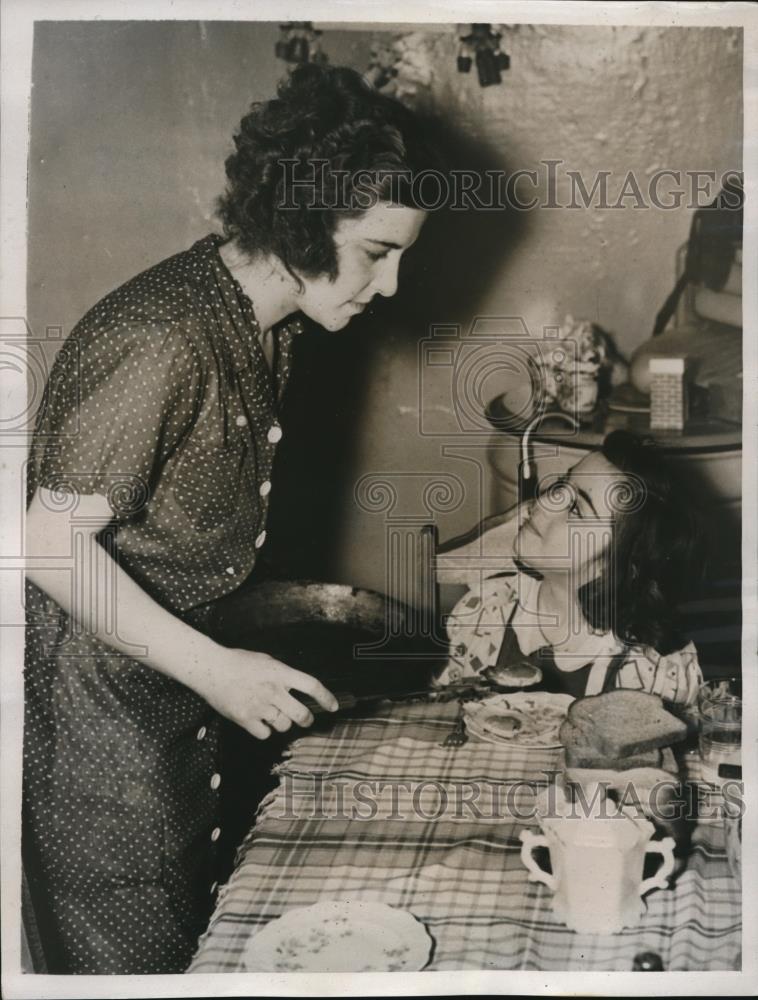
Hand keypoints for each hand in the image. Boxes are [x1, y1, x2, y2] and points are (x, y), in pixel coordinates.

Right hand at [195, 648, 338, 738]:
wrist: (211, 669)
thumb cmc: (238, 662)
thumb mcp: (267, 661)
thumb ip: (283, 674)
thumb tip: (298, 688)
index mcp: (280, 672)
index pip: (312, 686)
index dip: (326, 698)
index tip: (334, 706)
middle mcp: (273, 690)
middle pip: (302, 714)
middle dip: (307, 719)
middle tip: (306, 719)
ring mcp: (260, 706)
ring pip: (284, 726)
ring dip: (283, 723)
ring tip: (273, 714)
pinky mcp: (246, 719)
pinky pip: (265, 734)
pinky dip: (265, 731)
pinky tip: (259, 721)